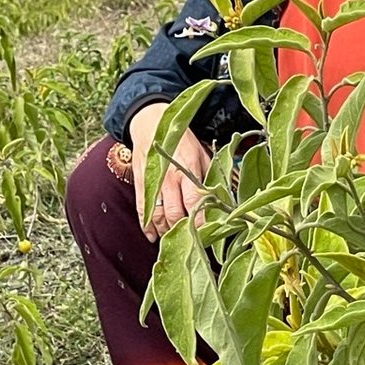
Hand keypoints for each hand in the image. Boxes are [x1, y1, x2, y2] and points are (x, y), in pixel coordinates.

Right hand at [128, 103, 212, 241]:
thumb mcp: (202, 154)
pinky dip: (148, 227)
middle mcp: (169, 178)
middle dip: (185, 232)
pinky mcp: (140, 185)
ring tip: (176, 240)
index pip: (195, 202)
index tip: (209, 234)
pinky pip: (143, 211)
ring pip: (159, 216)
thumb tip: (224, 200)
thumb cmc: (182, 140)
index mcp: (188, 168)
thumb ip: (209, 177)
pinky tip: (153, 237)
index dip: (201, 222)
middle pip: (176, 214)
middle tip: (194, 242)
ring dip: (167, 232)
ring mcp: (152, 182)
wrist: (150, 122)